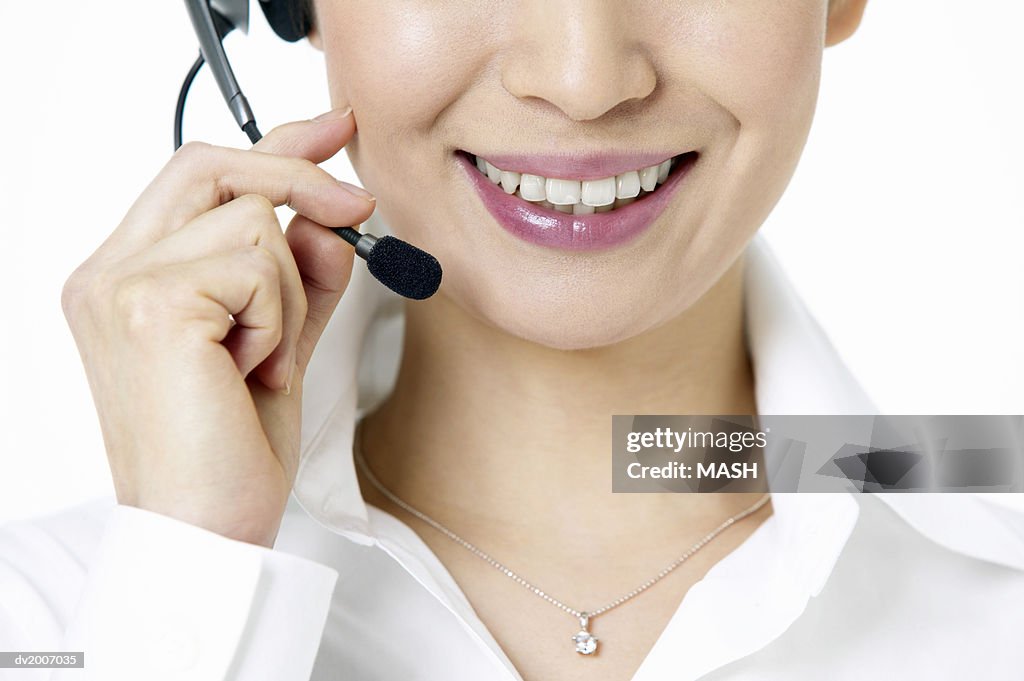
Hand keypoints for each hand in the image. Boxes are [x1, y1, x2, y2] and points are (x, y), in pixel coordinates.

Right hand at [60, 109, 373, 546]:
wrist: (207, 532)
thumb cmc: (229, 452)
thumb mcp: (278, 345)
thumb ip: (299, 279)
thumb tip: (326, 219)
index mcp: (126, 278)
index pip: (199, 178)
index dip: (272, 144)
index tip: (332, 128)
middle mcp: (108, 272)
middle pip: (215, 168)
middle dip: (299, 179)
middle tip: (356, 206)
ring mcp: (121, 282)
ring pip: (255, 222)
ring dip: (287, 296)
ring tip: (257, 362)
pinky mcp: (152, 302)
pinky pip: (262, 265)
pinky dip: (280, 319)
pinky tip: (249, 371)